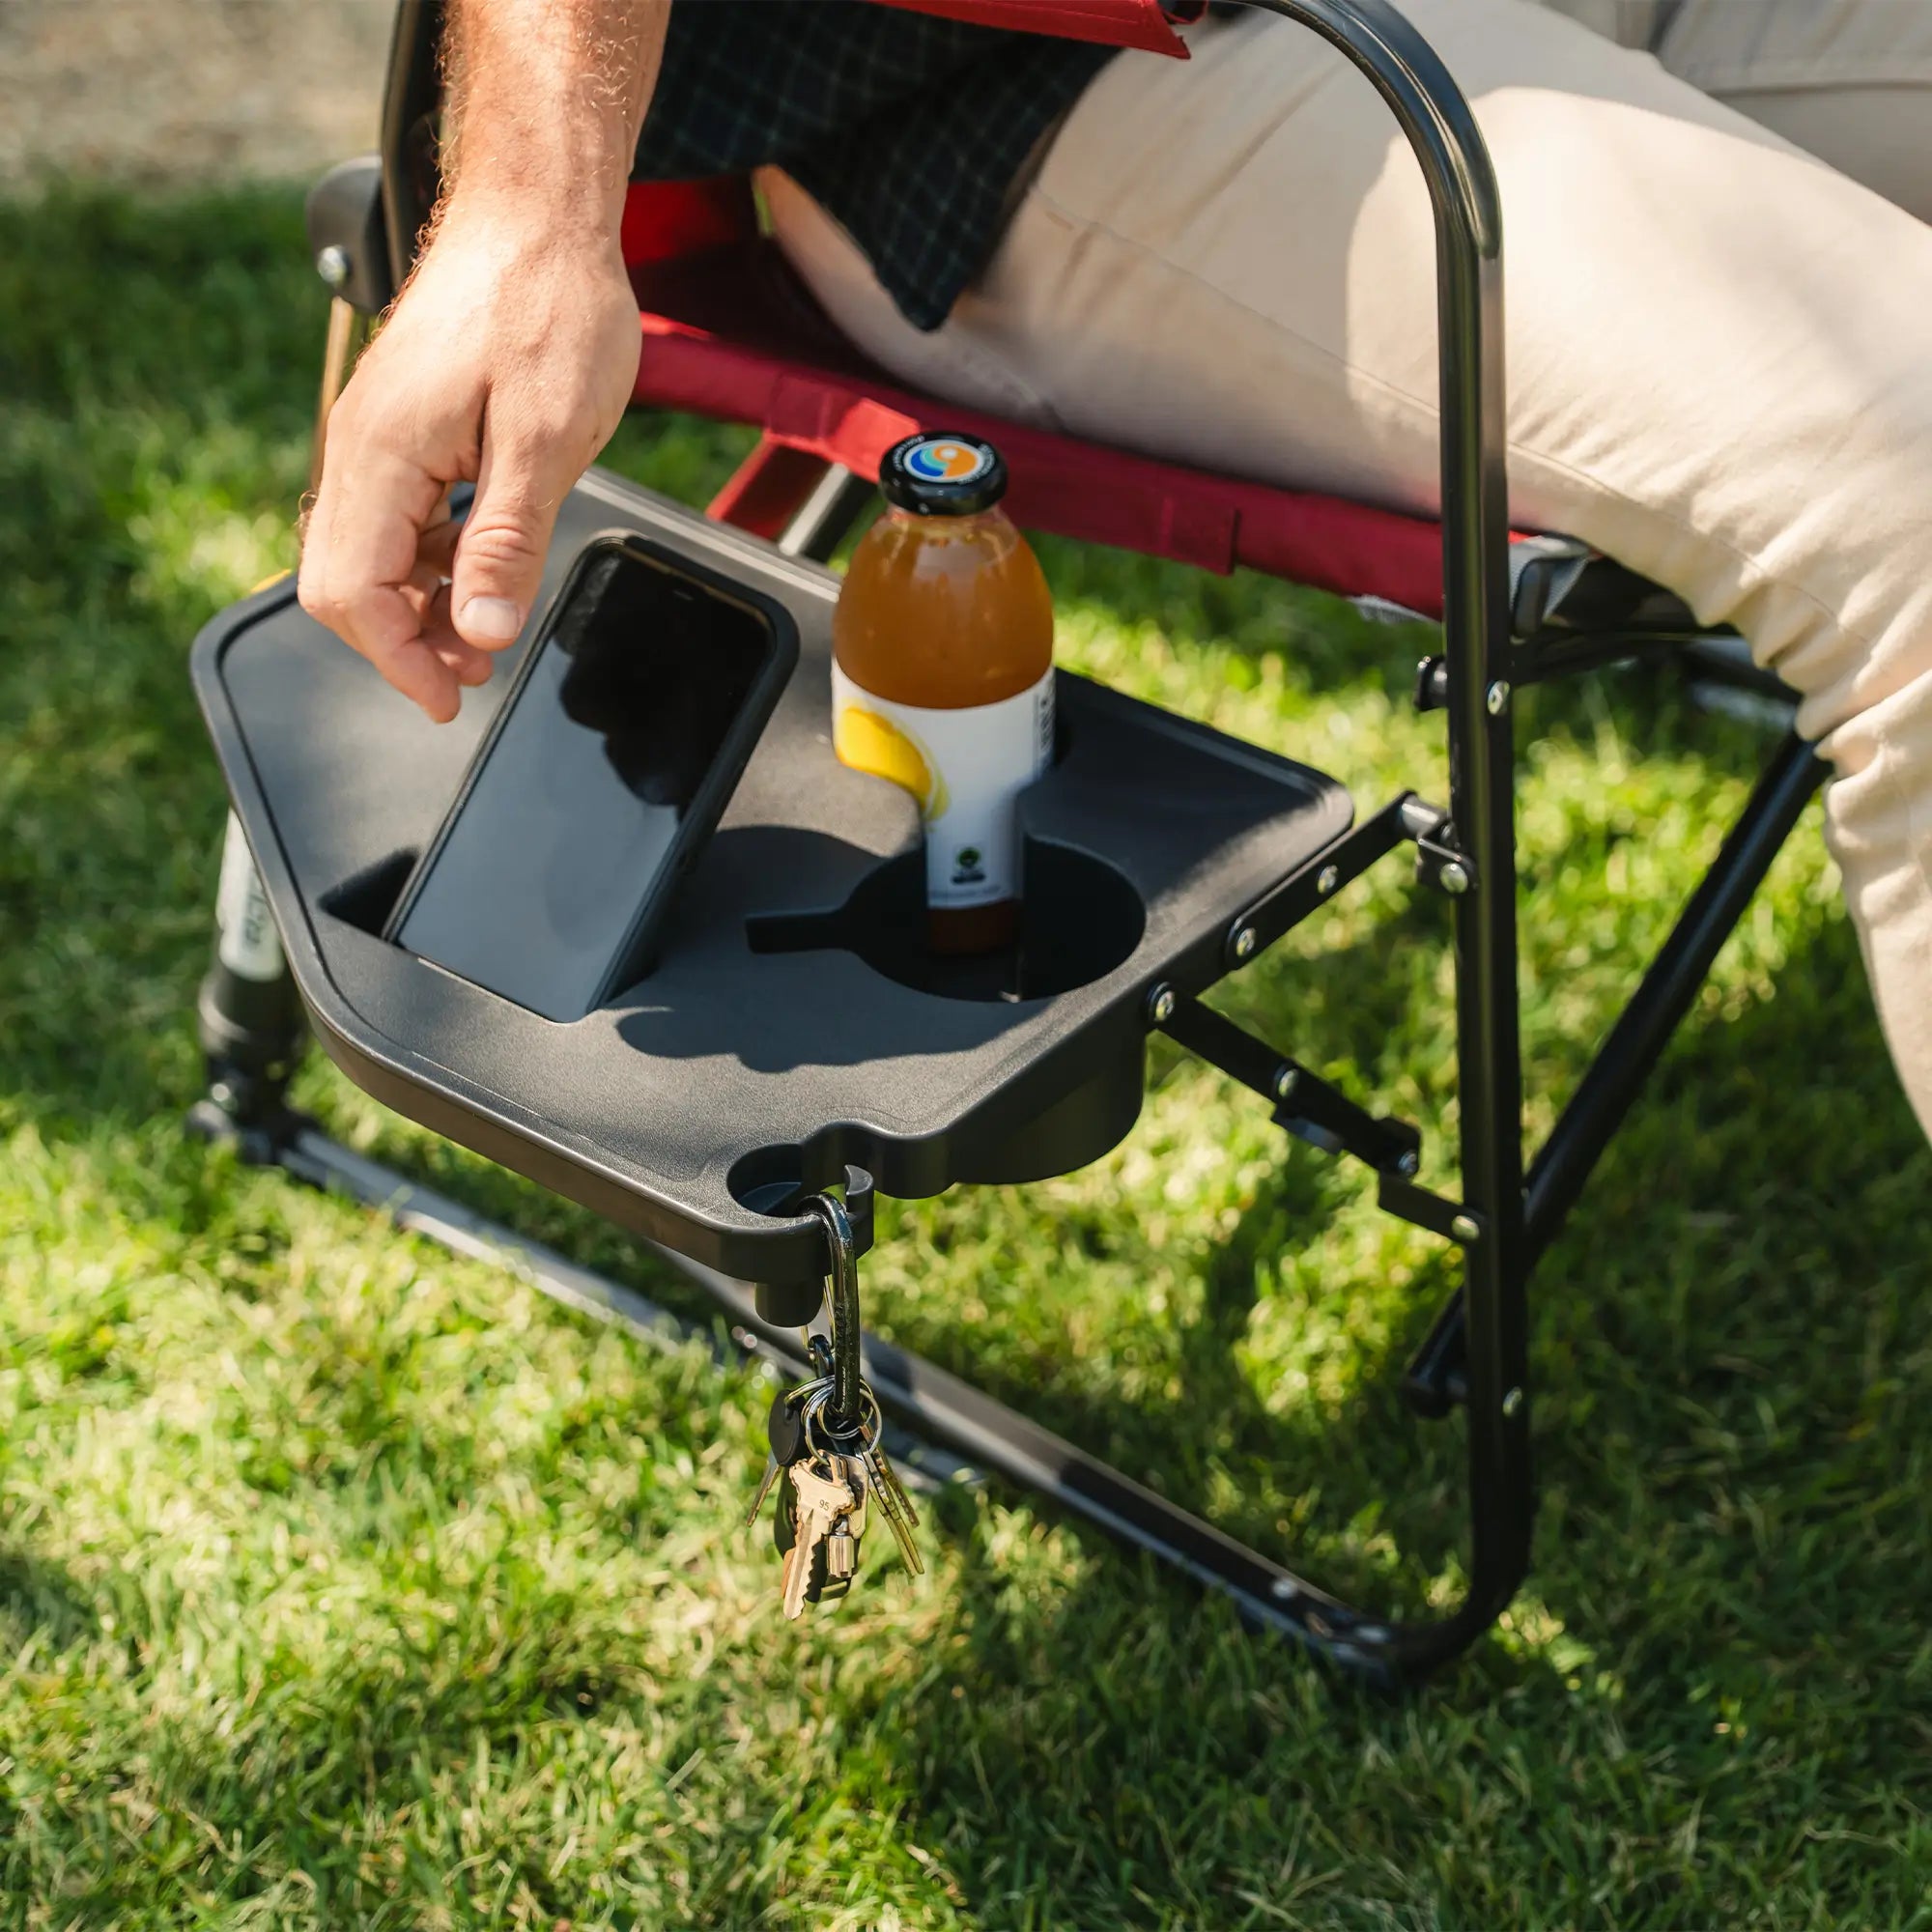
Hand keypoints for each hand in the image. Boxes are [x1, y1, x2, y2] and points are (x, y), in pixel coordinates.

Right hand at [298, 204, 641, 720]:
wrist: (539, 217)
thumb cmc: (549, 308)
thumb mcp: (547, 442)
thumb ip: (504, 544)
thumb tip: (477, 635)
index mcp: (382, 454)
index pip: (351, 594)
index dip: (398, 663)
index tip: (452, 702)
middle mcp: (361, 449)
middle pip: (340, 585)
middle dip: (401, 645)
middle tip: (474, 676)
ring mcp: (377, 439)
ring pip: (366, 558)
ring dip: (417, 610)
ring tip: (487, 631)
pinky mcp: (403, 431)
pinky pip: (393, 522)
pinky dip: (429, 564)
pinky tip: (480, 571)